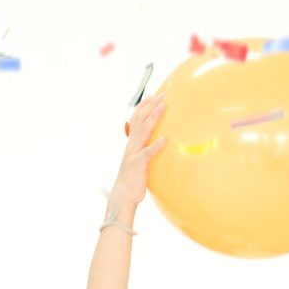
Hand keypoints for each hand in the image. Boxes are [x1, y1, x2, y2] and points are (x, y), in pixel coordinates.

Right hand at [108, 94, 168, 213]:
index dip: (144, 107)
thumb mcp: (137, 159)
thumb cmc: (132, 178)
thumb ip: (143, 148)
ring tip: (163, 107)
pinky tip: (164, 140)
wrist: (123, 194)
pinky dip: (155, 146)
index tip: (152, 96)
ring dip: (154, 118)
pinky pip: (148, 153)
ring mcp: (134, 153)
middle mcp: (132, 145)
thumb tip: (152, 142)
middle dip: (151, 106)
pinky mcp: (139, 165)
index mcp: (131, 143)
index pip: (136, 119)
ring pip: (144, 131)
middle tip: (162, 95)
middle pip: (141, 120)